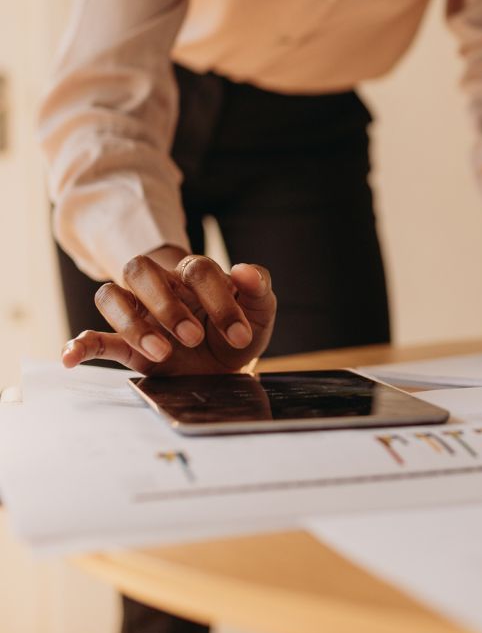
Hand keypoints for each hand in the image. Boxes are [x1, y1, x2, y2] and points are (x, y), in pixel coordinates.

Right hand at [62, 251, 275, 375]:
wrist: (226, 362)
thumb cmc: (239, 327)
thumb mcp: (260, 309)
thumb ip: (259, 286)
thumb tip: (244, 271)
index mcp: (195, 274)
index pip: (197, 270)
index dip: (220, 300)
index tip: (240, 334)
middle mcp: (161, 287)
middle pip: (140, 269)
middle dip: (166, 305)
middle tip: (194, 338)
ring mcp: (139, 314)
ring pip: (112, 297)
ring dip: (132, 324)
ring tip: (162, 352)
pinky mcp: (125, 345)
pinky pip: (94, 337)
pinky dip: (79, 344)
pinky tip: (71, 357)